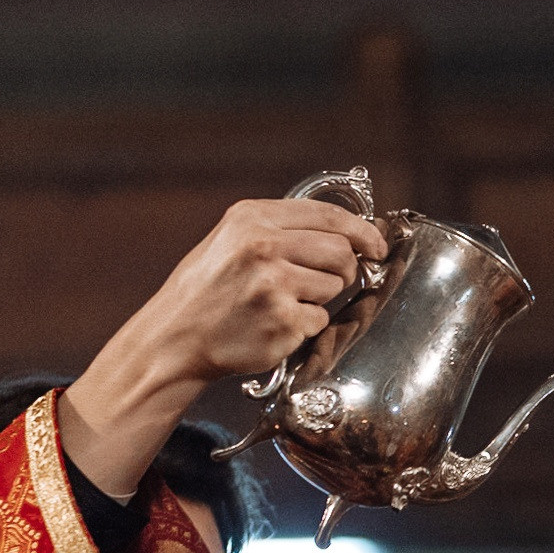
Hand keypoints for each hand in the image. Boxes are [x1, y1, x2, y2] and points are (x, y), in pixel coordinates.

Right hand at [61, 198, 388, 493]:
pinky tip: (276, 323)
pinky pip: (321, 319)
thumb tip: (347, 234)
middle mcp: (263, 247)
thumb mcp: (232, 240)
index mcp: (251, 218)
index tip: (377, 245)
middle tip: (329, 280)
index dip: (362, 231)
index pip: (329, 215)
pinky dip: (307, 324)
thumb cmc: (207, 290)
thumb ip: (282, 230)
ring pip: (335, 286)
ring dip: (320, 298)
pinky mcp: (283, 321)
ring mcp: (274, 286)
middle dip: (345, 269)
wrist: (176, 337)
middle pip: (342, 251)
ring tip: (284, 302)